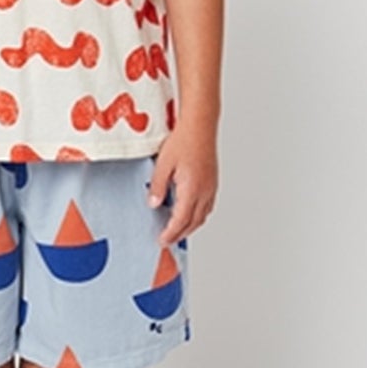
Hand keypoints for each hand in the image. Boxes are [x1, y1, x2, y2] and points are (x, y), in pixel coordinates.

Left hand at [147, 123, 217, 246]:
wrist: (200, 126)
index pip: (181, 220)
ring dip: (190, 226)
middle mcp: (204, 191)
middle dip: (180, 234)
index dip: (171, 233)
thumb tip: (154, 204)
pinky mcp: (213, 182)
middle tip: (167, 239)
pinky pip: (207, 206)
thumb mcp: (163, 164)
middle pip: (193, 222)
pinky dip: (197, 215)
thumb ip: (157, 187)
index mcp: (192, 190)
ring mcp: (211, 187)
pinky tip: (189, 212)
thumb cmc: (183, 141)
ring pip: (202, 216)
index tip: (162, 240)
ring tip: (177, 230)